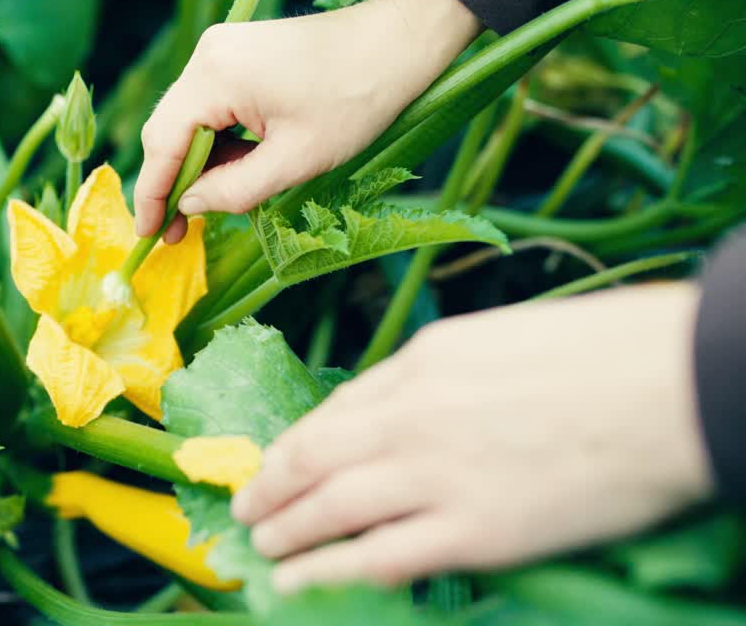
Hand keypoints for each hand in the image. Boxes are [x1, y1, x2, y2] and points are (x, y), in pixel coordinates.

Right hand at [134, 0, 480, 242]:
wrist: (393, 41)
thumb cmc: (355, 100)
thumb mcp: (295, 160)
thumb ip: (234, 190)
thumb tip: (189, 206)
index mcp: (216, 77)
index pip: (162, 142)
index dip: (152, 194)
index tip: (149, 235)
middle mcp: (207, 55)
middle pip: (167, 128)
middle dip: (171, 181)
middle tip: (180, 229)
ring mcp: (219, 50)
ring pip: (186, 118)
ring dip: (196, 162)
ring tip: (215, 202)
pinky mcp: (234, 53)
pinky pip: (207, 104)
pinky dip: (214, 139)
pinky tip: (234, 166)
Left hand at [231, 283, 713, 592]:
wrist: (675, 385)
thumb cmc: (607, 354)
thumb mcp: (502, 340)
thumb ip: (444, 374)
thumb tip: (405, 409)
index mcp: (424, 361)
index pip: (338, 407)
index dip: (297, 441)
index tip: (276, 460)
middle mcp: (413, 415)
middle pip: (315, 454)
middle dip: (270, 484)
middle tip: (246, 505)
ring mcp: (437, 473)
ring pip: (329, 505)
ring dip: (284, 527)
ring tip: (259, 542)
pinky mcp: (472, 530)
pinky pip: (375, 555)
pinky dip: (324, 569)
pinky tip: (294, 580)